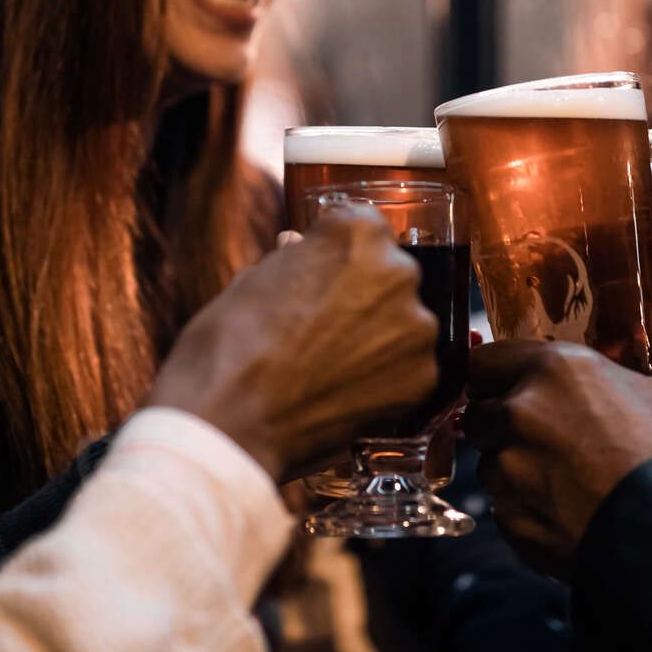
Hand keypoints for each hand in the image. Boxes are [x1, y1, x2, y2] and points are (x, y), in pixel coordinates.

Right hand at [151, 203, 437, 479]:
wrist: (231, 422)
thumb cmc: (229, 347)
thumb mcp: (252, 280)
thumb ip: (293, 259)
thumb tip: (300, 249)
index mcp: (356, 233)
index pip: (363, 228)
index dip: (339, 256)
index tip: (323, 275)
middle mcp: (397, 271)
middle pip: (390, 275)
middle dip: (363, 295)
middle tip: (323, 327)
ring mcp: (415, 327)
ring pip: (404, 323)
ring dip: (378, 338)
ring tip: (331, 366)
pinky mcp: (421, 378)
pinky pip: (409, 369)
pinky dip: (385, 380)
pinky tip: (345, 392)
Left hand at [464, 339, 651, 576]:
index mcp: (552, 371)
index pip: (484, 360)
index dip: (497, 372)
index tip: (517, 382)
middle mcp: (517, 418)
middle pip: (479, 414)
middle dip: (502, 420)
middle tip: (549, 431)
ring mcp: (510, 477)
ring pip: (491, 464)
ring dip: (516, 466)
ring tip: (568, 477)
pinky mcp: (515, 527)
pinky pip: (507, 510)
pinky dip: (529, 508)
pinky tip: (571, 512)